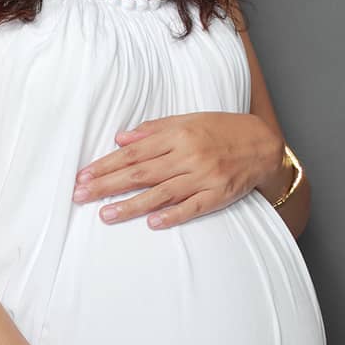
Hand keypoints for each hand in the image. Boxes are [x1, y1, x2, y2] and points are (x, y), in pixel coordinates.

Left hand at [70, 112, 283, 229]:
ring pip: (161, 193)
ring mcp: (204, 177)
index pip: (133, 153)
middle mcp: (188, 156)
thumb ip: (153, 130)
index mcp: (177, 136)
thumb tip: (121, 138)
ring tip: (106, 215)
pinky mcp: (218, 194)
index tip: (83, 176)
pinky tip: (152, 224)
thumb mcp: (187, 120)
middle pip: (140, 173)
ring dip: (131, 205)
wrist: (264, 143)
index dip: (106, 165)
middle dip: (107, 185)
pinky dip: (173, 216)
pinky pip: (193, 207)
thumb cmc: (221, 130)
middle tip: (81, 196)